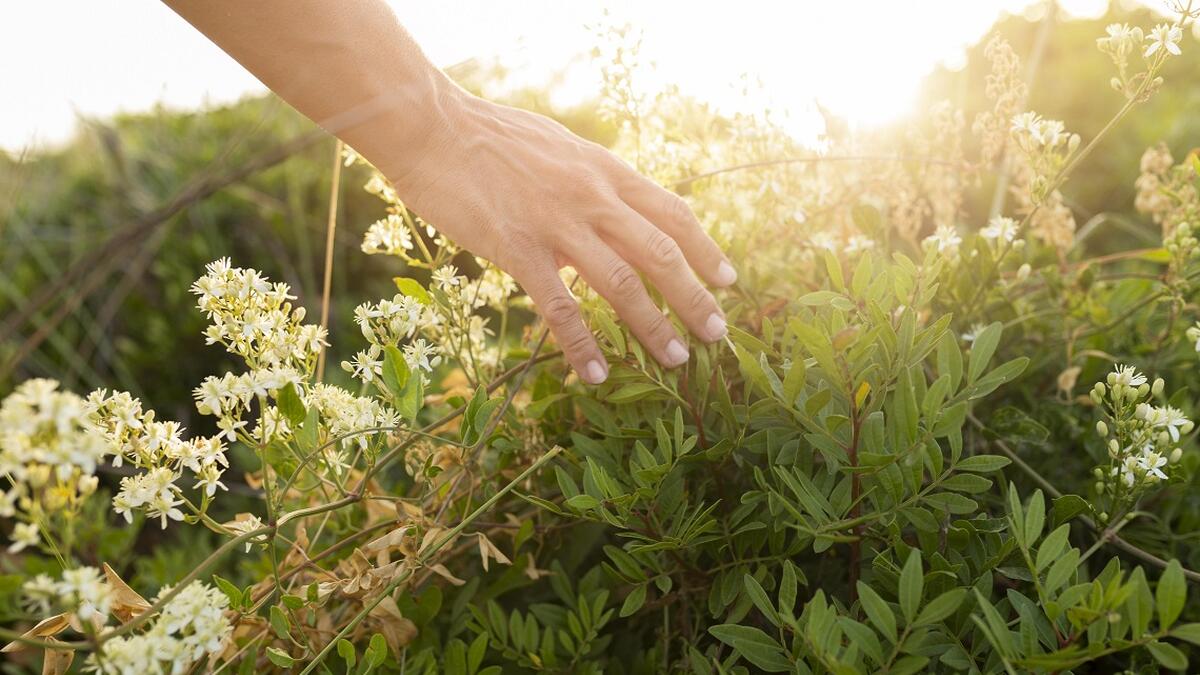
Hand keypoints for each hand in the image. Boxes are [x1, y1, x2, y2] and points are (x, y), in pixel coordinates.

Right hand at [388, 91, 736, 383]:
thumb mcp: (559, 148)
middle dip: (694, 296)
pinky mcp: (518, 248)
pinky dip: (582, 345)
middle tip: (717, 334)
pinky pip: (560, 307)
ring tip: (675, 359)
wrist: (432, 127)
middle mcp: (591, 196)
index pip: (671, 213)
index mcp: (603, 170)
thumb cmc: (489, 137)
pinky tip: (595, 373)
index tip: (728, 280)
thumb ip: (590, 181)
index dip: (704, 249)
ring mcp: (557, 223)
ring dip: (652, 325)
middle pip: (660, 252)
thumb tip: (612, 209)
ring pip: (621, 282)